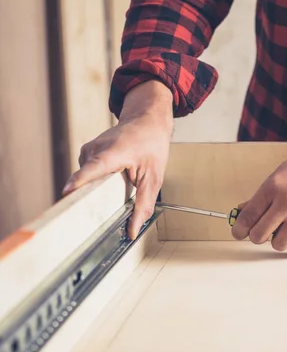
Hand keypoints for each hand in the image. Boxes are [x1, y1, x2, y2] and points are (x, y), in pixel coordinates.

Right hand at [62, 81, 173, 239]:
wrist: (146, 121)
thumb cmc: (151, 146)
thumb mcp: (154, 178)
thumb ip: (143, 205)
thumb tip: (133, 230)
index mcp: (114, 153)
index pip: (93, 168)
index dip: (80, 182)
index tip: (67, 194)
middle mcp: (95, 150)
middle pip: (85, 181)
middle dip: (91, 199)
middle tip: (98, 216)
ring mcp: (88, 151)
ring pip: (87, 180)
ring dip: (99, 189)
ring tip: (118, 185)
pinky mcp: (86, 154)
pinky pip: (87, 175)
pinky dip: (98, 181)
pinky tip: (112, 179)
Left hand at [231, 111, 286, 251]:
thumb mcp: (281, 172)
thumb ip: (263, 194)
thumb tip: (244, 210)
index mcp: (273, 187)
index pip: (247, 217)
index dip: (239, 229)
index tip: (239, 232)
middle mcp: (286, 202)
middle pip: (259, 235)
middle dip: (257, 235)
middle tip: (262, 231)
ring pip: (279, 244)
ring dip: (278, 240)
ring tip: (283, 230)